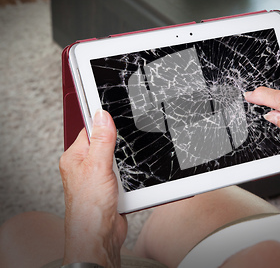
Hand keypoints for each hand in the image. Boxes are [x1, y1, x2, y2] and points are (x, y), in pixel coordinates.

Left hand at [59, 110, 126, 266]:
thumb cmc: (89, 208)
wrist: (100, 236)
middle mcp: (85, 167)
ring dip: (127, 166)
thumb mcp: (97, 166)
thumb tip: (102, 115)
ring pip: (120, 160)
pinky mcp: (113, 189)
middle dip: (120, 147)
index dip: (104, 123)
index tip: (117, 115)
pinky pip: (127, 175)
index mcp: (75, 157)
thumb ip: (101, 139)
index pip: (89, 129)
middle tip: (123, 153)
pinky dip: (132, 178)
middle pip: (108, 143)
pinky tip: (129, 184)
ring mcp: (99, 178)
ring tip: (123, 174)